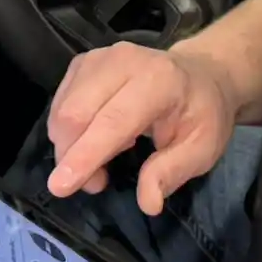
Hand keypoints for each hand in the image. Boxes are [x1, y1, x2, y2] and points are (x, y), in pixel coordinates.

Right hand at [44, 42, 237, 215]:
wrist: (201, 74)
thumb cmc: (201, 114)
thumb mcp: (202, 148)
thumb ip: (172, 172)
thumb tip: (148, 203)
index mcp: (159, 81)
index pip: (113, 121)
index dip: (85, 155)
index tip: (60, 187)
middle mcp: (124, 62)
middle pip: (76, 113)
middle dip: (72, 157)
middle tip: (97, 183)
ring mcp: (99, 57)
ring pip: (62, 109)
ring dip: (69, 146)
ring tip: (103, 160)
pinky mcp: (83, 62)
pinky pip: (59, 102)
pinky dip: (68, 130)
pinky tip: (96, 135)